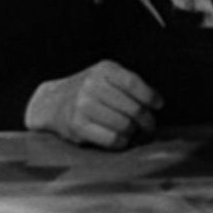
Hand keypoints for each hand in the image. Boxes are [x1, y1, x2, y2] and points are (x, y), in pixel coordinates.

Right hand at [25, 60, 163, 150]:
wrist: (53, 102)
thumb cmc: (89, 90)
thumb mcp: (105, 76)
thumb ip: (128, 85)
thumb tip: (156, 104)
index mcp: (103, 70)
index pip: (133, 83)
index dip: (150, 96)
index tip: (158, 105)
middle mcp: (92, 85)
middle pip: (132, 107)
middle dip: (146, 120)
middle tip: (149, 125)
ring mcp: (83, 106)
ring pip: (124, 125)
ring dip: (133, 132)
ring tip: (133, 131)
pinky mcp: (78, 126)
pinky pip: (112, 139)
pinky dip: (122, 142)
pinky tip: (122, 139)